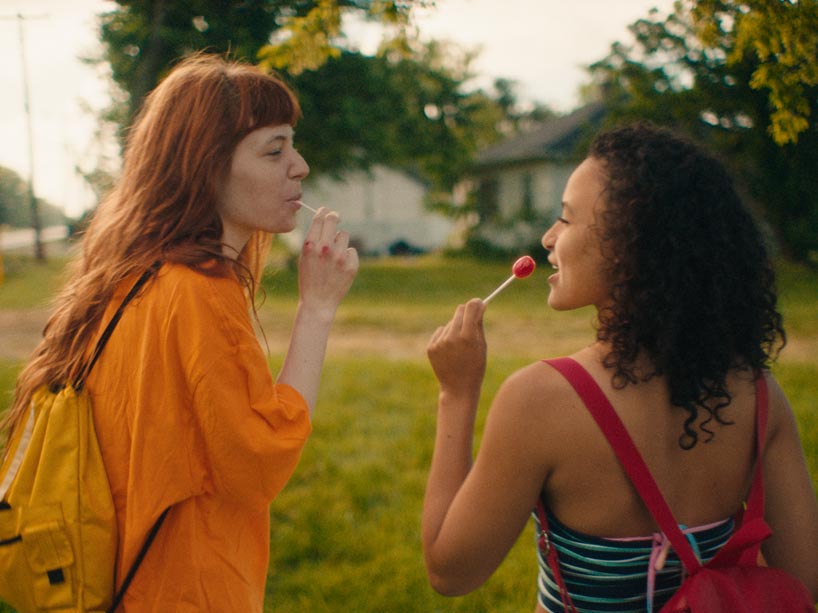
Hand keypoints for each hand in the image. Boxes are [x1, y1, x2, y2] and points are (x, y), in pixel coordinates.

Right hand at [298, 207, 358, 321]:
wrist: (318, 302)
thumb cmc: (309, 278)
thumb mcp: (304, 257)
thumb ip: (313, 240)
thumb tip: (324, 219)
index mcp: (310, 245)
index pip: (319, 219)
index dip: (323, 212)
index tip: (325, 211)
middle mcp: (325, 248)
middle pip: (333, 219)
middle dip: (334, 216)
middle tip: (335, 216)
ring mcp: (339, 257)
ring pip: (343, 235)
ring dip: (340, 241)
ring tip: (333, 256)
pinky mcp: (351, 265)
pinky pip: (351, 250)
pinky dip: (347, 256)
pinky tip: (340, 268)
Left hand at [427, 299, 486, 399]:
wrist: (458, 388)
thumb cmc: (475, 367)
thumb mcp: (482, 346)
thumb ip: (479, 324)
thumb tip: (480, 305)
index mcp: (468, 337)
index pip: (470, 307)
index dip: (476, 304)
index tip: (479, 303)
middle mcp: (452, 337)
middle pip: (459, 311)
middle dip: (466, 314)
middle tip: (471, 322)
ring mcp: (440, 342)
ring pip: (450, 323)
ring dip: (456, 328)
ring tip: (460, 346)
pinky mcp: (431, 347)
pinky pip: (440, 332)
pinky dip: (446, 336)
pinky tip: (450, 350)